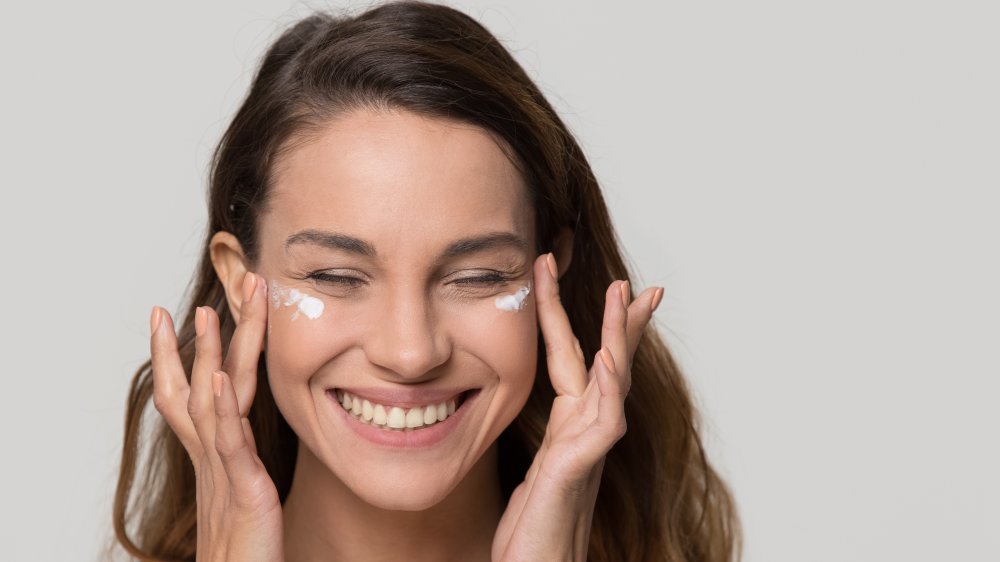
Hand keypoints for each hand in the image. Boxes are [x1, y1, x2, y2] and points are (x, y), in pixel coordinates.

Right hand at [150, 272, 283, 561]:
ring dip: (208, 354)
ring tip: (206, 311)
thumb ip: (237, 459)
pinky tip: (219, 378)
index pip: (190, 391)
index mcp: (213, 452)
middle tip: (207, 290)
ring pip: (210, 400)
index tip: (168, 313)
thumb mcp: (240, 490)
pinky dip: (222, 408)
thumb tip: (236, 434)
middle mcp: (212, 454)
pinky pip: (229, 442)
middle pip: (199, 382)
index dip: (176, 353)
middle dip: (202, 335)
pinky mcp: (244, 488)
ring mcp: (224, 469)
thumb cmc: (244, 544)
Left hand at [493, 254, 660, 561]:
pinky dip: (610, 388)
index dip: (582, 321)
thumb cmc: (533, 533)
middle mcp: (582, 433)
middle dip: (619, 321)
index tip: (591, 285)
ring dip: (617, 338)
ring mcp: (585, 450)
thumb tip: (542, 418)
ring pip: (610, 383)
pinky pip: (601, 423)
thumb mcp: (532, 474)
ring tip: (623, 296)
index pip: (578, 362)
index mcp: (567, 427)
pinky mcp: (577, 470)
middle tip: (636, 283)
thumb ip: (547, 444)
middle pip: (606, 363)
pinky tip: (610, 360)